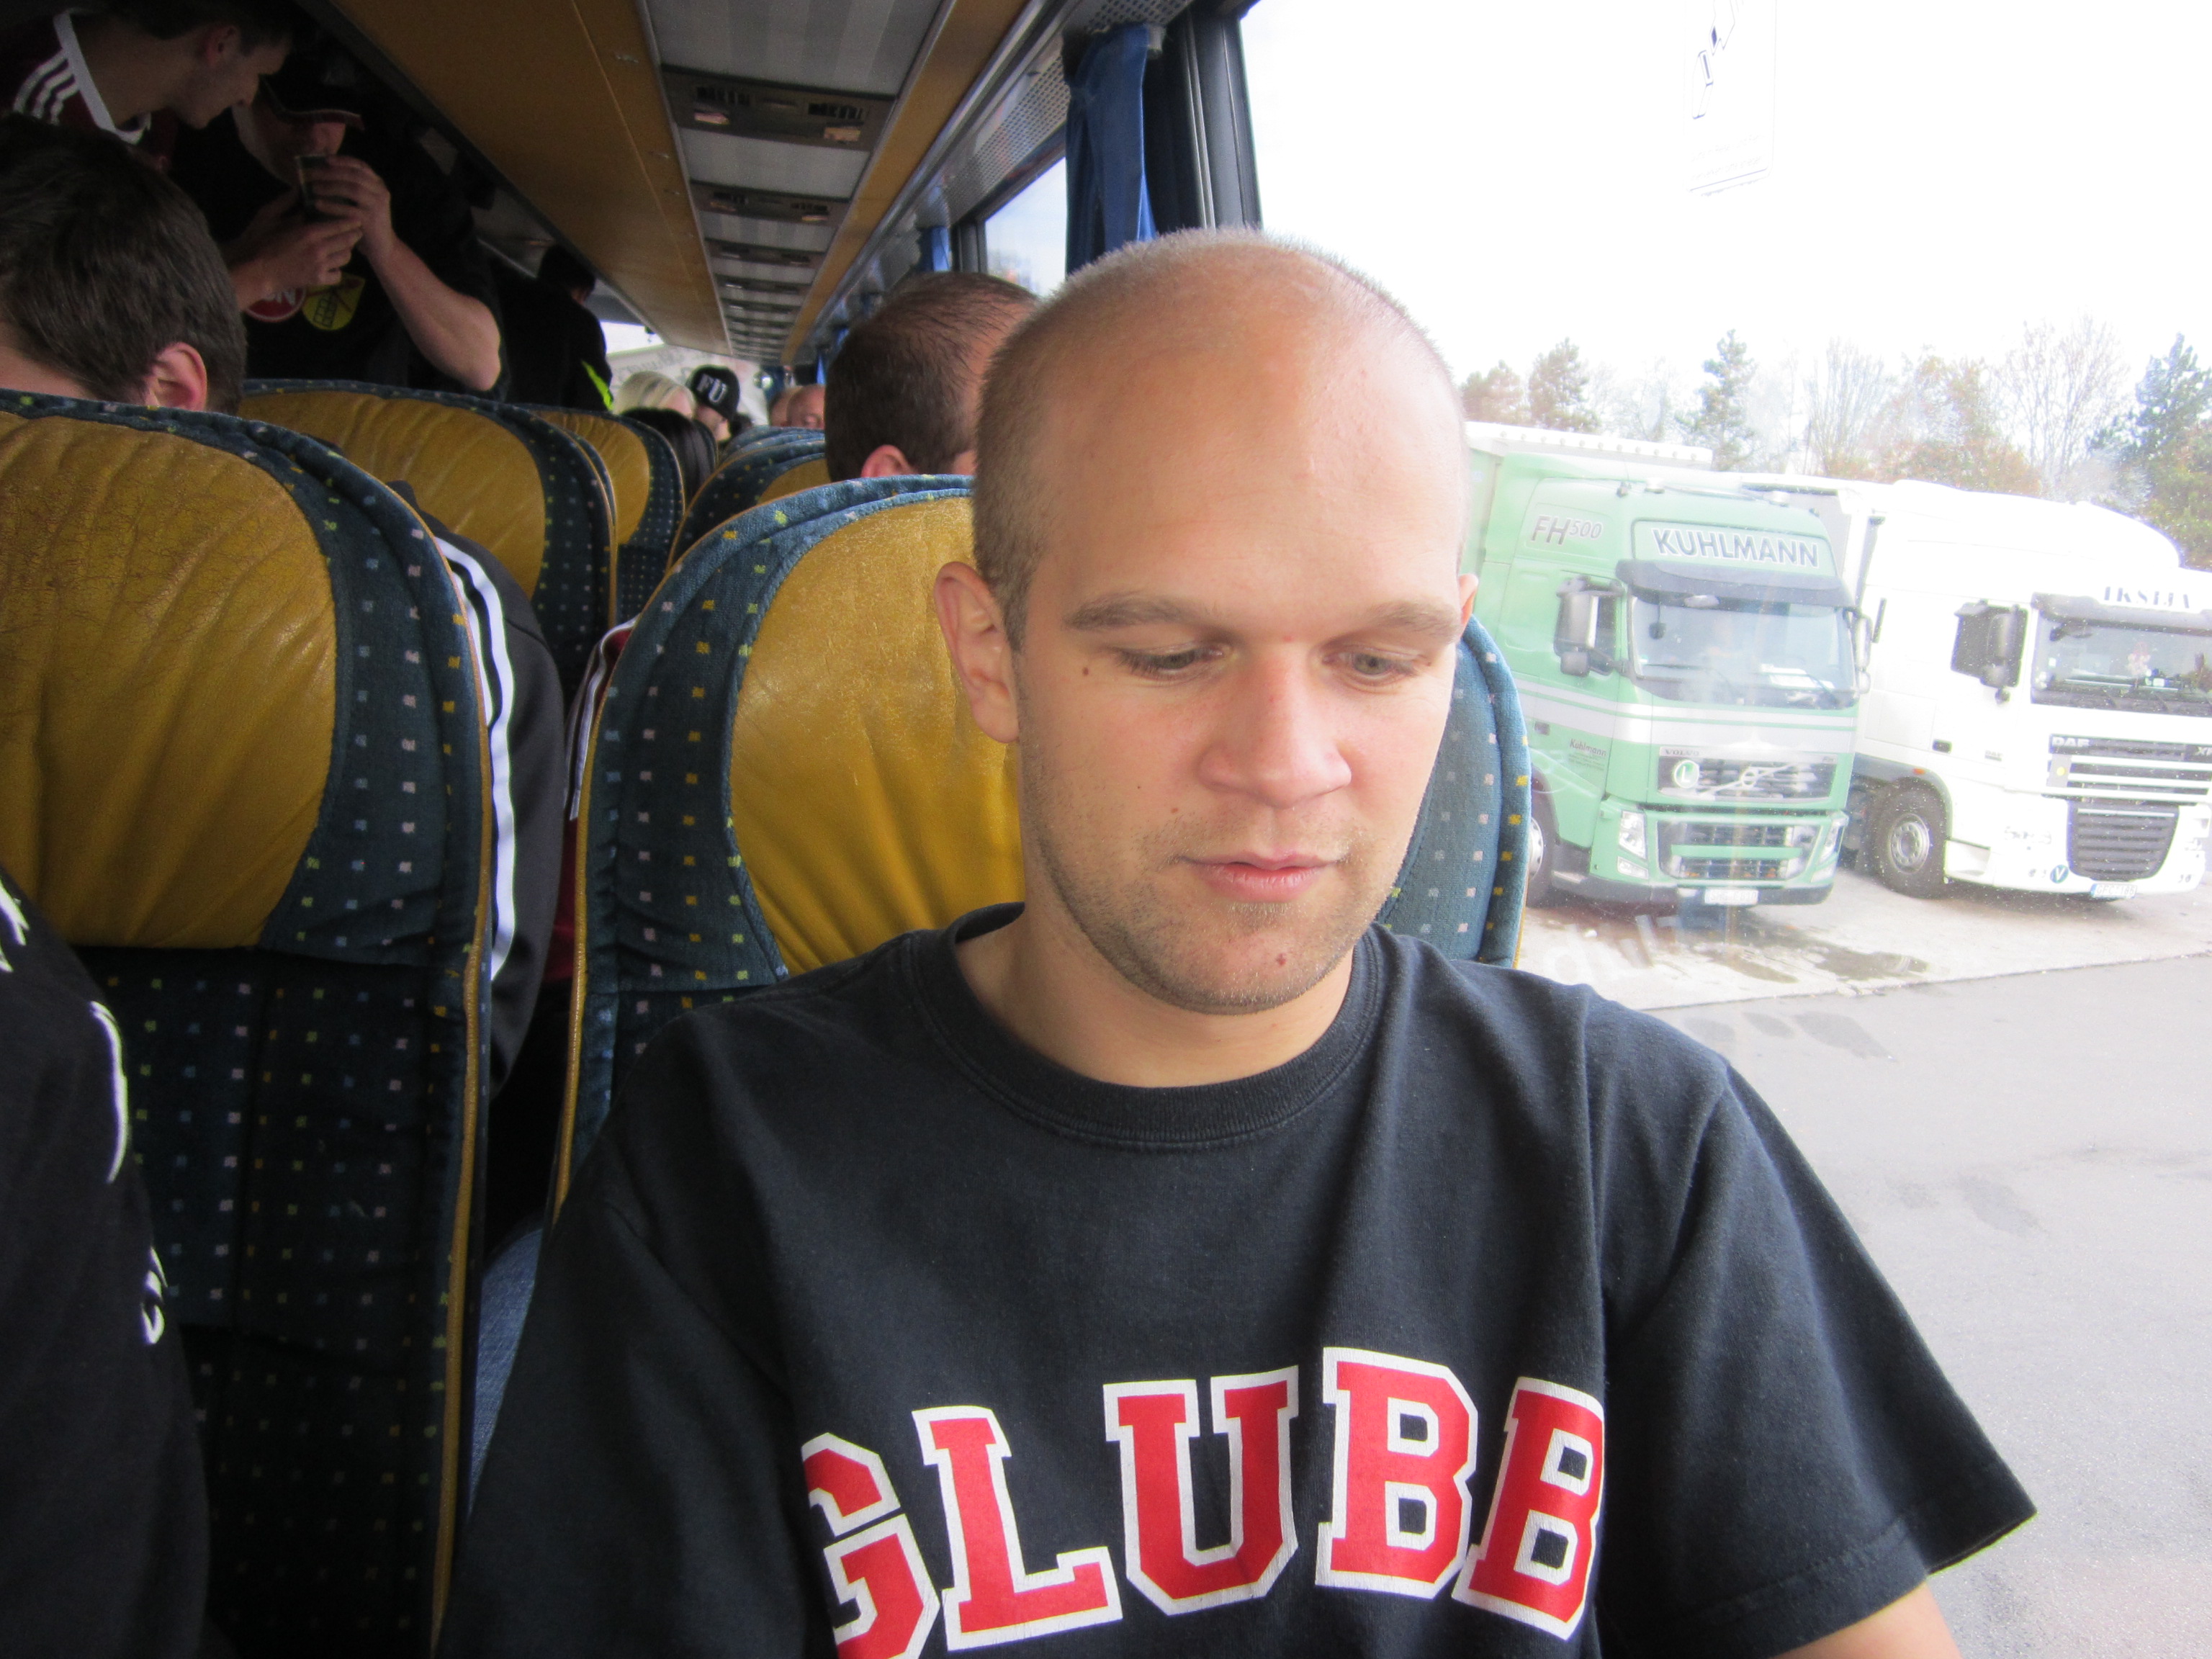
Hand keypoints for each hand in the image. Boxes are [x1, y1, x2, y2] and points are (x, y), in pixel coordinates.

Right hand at [224, 192, 362, 306]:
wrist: (252, 270)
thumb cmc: (258, 240)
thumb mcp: (268, 215)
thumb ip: (287, 202)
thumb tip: (300, 188)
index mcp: (309, 231)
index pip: (339, 225)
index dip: (351, 221)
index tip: (357, 218)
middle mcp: (319, 249)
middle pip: (347, 241)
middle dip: (354, 235)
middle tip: (356, 231)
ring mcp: (320, 266)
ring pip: (345, 258)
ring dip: (345, 251)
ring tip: (343, 246)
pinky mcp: (317, 280)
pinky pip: (337, 275)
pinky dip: (337, 270)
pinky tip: (331, 265)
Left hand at [307, 156, 396, 262]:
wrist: (383, 247)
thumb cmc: (366, 223)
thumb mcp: (362, 202)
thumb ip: (350, 187)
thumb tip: (323, 173)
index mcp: (378, 184)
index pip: (360, 166)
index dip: (342, 161)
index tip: (325, 159)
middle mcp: (380, 192)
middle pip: (354, 175)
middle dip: (331, 172)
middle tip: (312, 173)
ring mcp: (377, 206)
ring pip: (353, 189)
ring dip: (330, 186)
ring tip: (313, 188)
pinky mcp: (371, 220)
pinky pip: (349, 209)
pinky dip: (331, 205)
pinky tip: (318, 204)